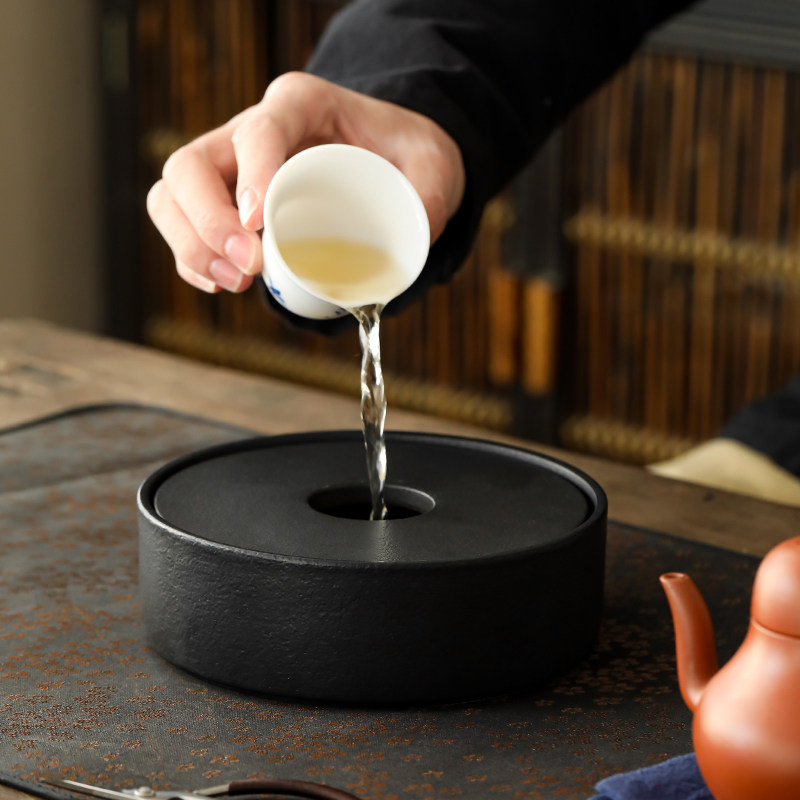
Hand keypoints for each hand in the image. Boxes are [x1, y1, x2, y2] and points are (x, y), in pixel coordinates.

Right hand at [146, 72, 465, 293]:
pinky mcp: (225, 202)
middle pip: (190, 165)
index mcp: (300, 106)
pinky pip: (181, 224)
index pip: (258, 131)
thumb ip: (430, 196)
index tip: (258, 227)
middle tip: (246, 268)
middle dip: (207, 222)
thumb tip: (407, 251)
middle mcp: (252, 131)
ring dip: (191, 244)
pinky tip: (218, 283)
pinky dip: (190, 258)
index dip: (250, 176)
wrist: (389, 156)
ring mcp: (231, 167)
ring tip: (232, 283)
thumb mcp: (432, 163)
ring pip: (172, 194)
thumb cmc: (404, 152)